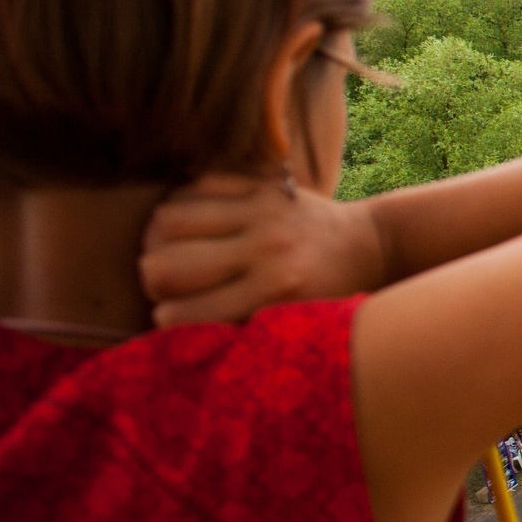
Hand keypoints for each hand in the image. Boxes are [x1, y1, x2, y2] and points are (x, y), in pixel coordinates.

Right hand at [139, 172, 389, 326]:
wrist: (368, 246)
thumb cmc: (325, 297)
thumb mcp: (290, 326)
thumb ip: (237, 330)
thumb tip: (168, 338)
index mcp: (272, 296)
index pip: (179, 314)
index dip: (165, 318)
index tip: (173, 315)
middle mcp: (266, 252)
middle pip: (163, 265)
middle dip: (152, 278)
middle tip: (164, 281)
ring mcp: (264, 212)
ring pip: (168, 218)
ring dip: (157, 236)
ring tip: (168, 246)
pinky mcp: (264, 183)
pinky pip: (195, 184)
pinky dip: (182, 201)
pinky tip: (192, 219)